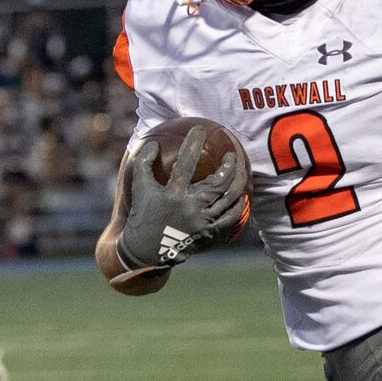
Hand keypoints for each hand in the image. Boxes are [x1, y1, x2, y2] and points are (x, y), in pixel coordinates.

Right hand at [115, 128, 247, 272]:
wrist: (147, 251)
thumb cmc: (143, 215)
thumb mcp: (138, 187)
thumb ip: (144, 162)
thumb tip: (153, 142)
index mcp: (173, 195)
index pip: (185, 163)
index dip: (192, 144)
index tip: (199, 129)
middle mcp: (191, 208)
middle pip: (218, 182)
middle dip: (229, 164)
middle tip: (232, 153)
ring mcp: (203, 222)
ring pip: (229, 198)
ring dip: (238, 181)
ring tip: (241, 170)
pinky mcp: (211, 234)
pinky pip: (232, 217)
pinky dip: (239, 204)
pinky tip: (242, 195)